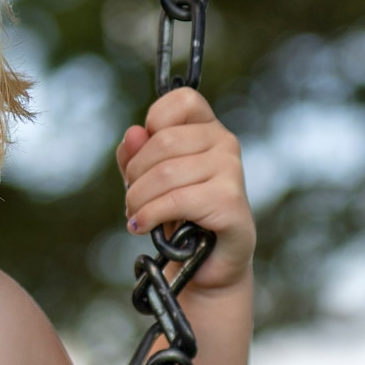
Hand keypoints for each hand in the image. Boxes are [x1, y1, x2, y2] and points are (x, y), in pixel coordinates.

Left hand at [115, 87, 253, 293]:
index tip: (146, 156)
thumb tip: (133, 134)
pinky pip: (177, 200)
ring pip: (166, 173)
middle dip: (136, 175)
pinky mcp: (231, 202)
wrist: (205, 264)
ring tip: (136, 216)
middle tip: (132, 200)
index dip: (153, 123)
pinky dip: (150, 215)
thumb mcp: (147, 180)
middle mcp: (225, 143)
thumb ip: (136, 155)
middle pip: (164, 142)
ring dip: (139, 200)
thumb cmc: (178, 216)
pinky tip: (142, 226)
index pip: (181, 100)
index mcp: (208, 128)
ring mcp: (232, 171)